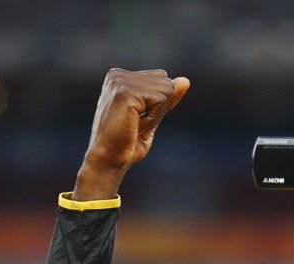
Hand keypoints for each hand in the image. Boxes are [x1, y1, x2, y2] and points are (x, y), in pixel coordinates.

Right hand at [73, 68, 189, 200]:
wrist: (107, 159)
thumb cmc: (127, 144)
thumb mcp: (153, 117)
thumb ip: (167, 98)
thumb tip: (186, 80)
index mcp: (120, 77)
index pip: (162, 79)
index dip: (158, 105)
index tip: (135, 119)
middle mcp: (118, 74)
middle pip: (166, 82)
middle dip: (159, 108)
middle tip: (135, 124)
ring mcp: (120, 81)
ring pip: (166, 91)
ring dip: (156, 115)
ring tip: (134, 125)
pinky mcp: (125, 91)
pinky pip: (160, 100)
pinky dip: (153, 118)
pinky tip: (134, 126)